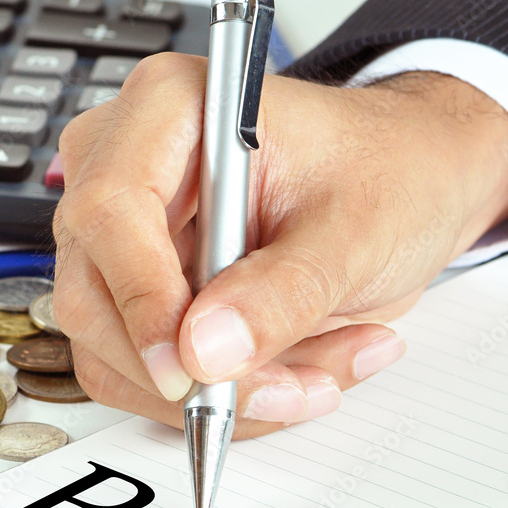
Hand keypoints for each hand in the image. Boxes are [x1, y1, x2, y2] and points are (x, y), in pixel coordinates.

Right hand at [52, 53, 507, 437]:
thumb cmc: (388, 171)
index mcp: (169, 110)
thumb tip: (206, 352)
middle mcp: (130, 171)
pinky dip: (230, 396)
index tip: (192, 369)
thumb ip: (285, 289)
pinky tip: (305, 370)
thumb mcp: (358, 227)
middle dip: (198, 370)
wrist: (411, 184)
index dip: (142, 300)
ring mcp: (130, 241)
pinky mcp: (148, 298)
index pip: (110, 210)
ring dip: (227, 392)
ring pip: (121, 355)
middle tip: (299, 388)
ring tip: (328, 370)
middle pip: (96, 298)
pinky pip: (153, 377)